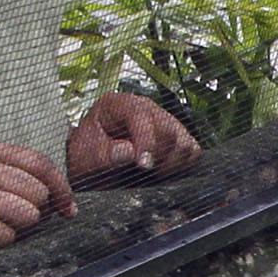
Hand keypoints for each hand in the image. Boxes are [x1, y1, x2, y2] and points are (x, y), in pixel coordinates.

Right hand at [0, 137, 71, 269]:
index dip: (60, 187)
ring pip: (28, 215)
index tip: (67, 207)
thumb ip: (1, 173)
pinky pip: (7, 236)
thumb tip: (52, 192)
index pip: (39, 162)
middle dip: (32, 213)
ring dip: (16, 229)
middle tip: (8, 222)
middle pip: (38, 191)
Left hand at [70, 90, 198, 184]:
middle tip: (144, 172)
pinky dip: (182, 164)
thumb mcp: (86, 157)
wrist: (91, 167)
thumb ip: (104, 154)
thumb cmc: (86, 157)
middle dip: (158, 155)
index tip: (144, 164)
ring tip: (152, 172)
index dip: (145, 140)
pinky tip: (163, 171)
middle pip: (168, 128)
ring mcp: (162, 122)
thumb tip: (129, 151)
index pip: (140, 114)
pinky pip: (191, 150)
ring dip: (172, 162)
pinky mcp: (174, 138)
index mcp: (117, 104)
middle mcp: (143, 108)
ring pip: (183, 140)